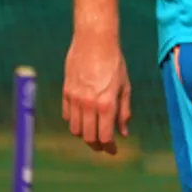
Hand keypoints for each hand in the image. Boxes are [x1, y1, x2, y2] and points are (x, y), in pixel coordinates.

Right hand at [62, 31, 130, 154]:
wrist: (94, 40)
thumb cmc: (114, 61)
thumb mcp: (125, 85)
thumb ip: (124, 110)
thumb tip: (123, 132)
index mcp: (107, 104)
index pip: (105, 136)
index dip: (109, 148)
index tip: (113, 151)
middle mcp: (89, 105)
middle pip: (88, 137)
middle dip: (97, 145)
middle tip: (103, 145)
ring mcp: (75, 99)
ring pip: (75, 129)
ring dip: (84, 134)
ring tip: (93, 131)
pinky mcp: (66, 92)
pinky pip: (67, 115)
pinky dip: (74, 121)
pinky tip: (83, 117)